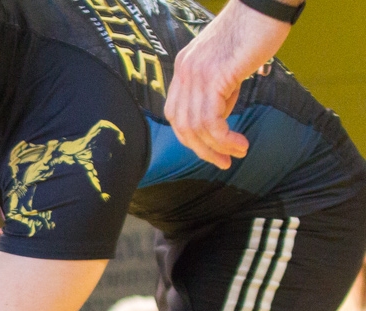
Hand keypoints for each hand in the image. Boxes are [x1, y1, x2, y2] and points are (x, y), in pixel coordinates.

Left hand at [164, 1, 290, 168]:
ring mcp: (196, 74)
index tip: (211, 149)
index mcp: (184, 69)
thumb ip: (220, 90)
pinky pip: (212, 120)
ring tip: (237, 153)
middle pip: (182, 125)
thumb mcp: (229, 66)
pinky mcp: (215, 77)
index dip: (190, 137)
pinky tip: (239, 144)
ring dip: (217, 147)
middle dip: (201, 149)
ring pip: (197, 126)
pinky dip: (224, 138)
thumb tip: (220, 118)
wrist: (266, 5)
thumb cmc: (256, 32)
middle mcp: (184, 71)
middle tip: (223, 162)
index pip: (176, 113)